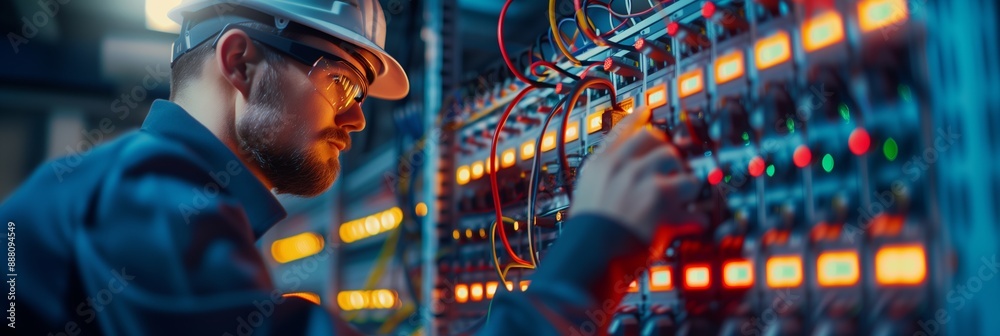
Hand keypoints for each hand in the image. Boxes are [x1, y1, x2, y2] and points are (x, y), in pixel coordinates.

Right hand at [569, 107, 704, 249]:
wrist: (591, 254)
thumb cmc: (587, 236)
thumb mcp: (587, 200)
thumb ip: (605, 185)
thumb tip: (624, 184)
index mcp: (600, 166)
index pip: (620, 131)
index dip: (636, 119)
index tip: (646, 110)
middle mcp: (622, 165)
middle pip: (655, 139)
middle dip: (668, 154)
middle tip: (674, 170)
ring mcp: (642, 176)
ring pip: (677, 162)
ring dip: (684, 182)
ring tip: (683, 200)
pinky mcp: (663, 195)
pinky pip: (692, 195)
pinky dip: (696, 215)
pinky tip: (693, 223)